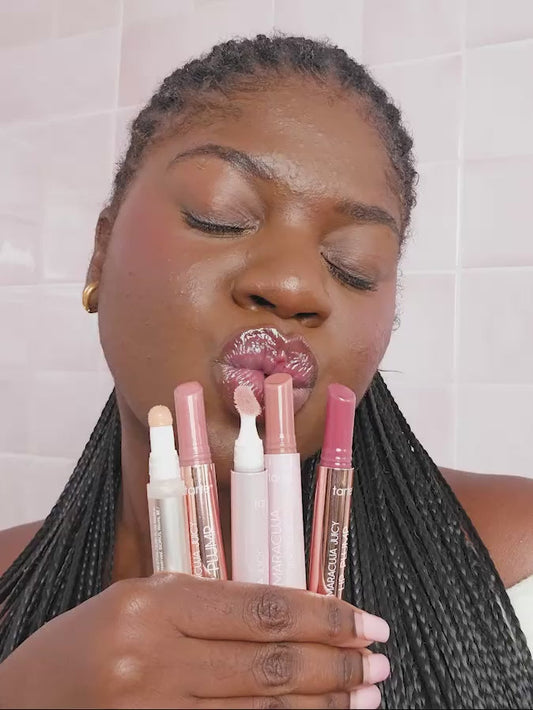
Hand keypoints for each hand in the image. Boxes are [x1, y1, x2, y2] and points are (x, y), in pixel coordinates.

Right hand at [0, 573, 389, 708]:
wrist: (21, 703)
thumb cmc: (85, 641)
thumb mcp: (143, 599)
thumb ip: (210, 604)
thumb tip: (290, 613)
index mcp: (155, 604)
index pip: (261, 608)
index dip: (324, 615)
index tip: (366, 622)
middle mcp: (155, 659)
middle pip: (270, 665)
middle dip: (336, 665)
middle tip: (379, 663)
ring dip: (322, 708)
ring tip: (364, 698)